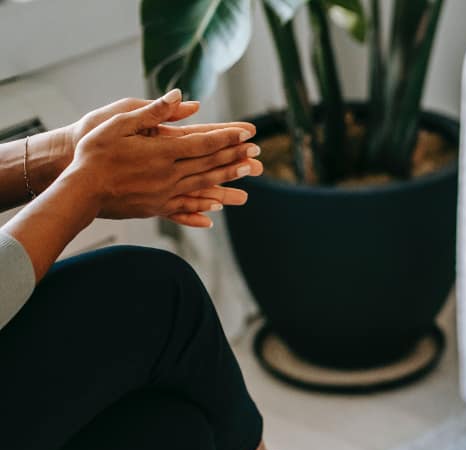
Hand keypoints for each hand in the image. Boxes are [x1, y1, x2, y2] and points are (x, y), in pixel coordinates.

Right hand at [64, 90, 262, 222]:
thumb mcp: (120, 122)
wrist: (80, 189)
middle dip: (235, 158)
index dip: (228, 138)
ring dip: (227, 180)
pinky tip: (216, 210)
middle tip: (257, 154)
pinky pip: (185, 207)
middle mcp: (169, 175)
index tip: (248, 133)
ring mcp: (165, 194)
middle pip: (209, 165)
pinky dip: (203, 207)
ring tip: (247, 176)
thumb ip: (153, 111)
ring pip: (203, 186)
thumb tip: (180, 96)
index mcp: (162, 152)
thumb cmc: (95, 151)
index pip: (203, 143)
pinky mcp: (157, 207)